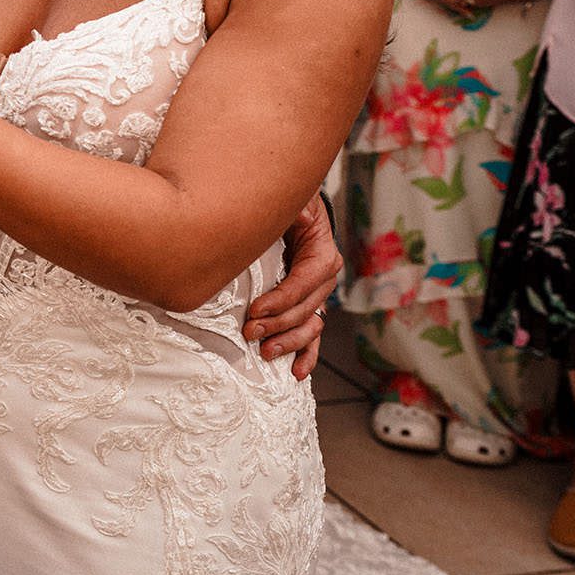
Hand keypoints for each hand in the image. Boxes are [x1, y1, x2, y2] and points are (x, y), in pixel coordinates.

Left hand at [244, 195, 340, 378]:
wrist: (293, 212)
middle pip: (304, 309)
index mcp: (323, 255)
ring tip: (266, 352)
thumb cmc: (290, 208)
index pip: (303, 283)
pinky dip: (306, 354)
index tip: (255, 310)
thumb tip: (301, 216)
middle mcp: (324, 279)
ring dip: (289, 342)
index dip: (281, 299)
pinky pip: (311, 334)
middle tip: (250, 332)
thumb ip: (297, 210)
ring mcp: (318, 296)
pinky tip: (297, 372)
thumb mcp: (295, 202)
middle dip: (277, 323)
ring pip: (309, 326)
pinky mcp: (308, 306)